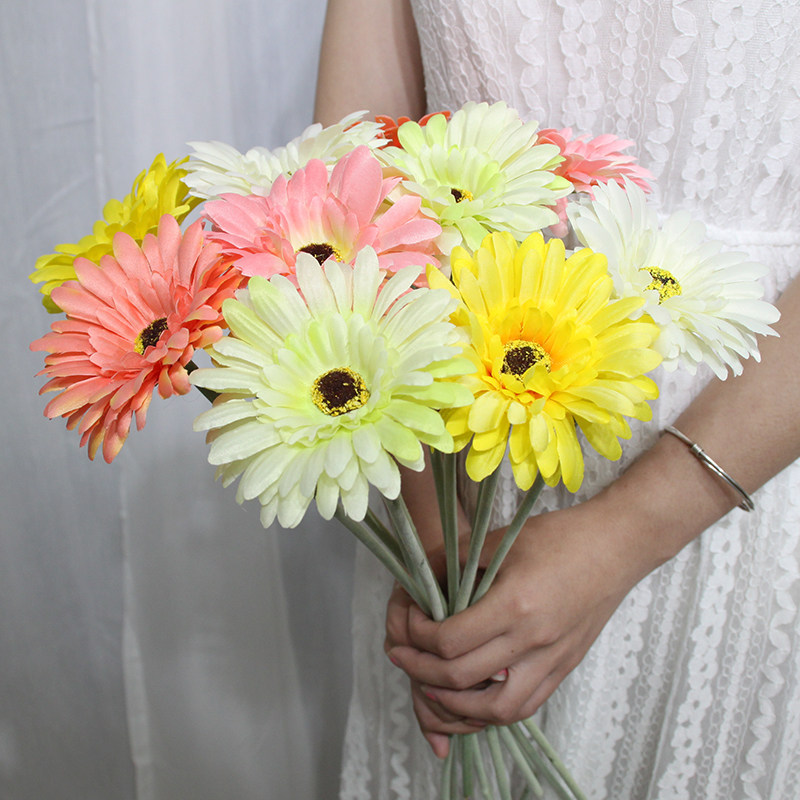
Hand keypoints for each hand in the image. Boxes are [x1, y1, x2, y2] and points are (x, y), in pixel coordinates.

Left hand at [385, 496, 650, 752]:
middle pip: (462, 679)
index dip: (418, 637)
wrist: (617, 547)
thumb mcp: (501, 538)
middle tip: (401, 655)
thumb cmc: (560, 536)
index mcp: (515, 605)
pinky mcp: (564, 668)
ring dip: (453, 705)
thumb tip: (419, 577)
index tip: (408, 621)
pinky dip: (490, 711)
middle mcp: (533, 641)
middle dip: (420, 671)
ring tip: (429, 687)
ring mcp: (552, 660)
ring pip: (494, 709)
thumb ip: (455, 559)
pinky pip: (523, 706)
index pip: (450, 642)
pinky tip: (470, 697)